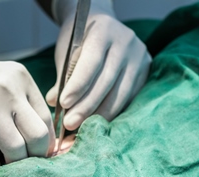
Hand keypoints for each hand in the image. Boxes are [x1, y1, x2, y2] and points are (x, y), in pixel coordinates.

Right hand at [0, 40, 54, 169]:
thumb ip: (20, 103)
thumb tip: (42, 141)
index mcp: (20, 77)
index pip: (46, 119)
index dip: (46, 143)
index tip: (39, 155)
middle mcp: (8, 89)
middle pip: (38, 137)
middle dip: (34, 157)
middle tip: (23, 164)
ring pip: (17, 151)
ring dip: (11, 165)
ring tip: (3, 164)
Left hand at [47, 0, 151, 129]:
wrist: (102, 26)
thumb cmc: (79, 40)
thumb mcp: (67, 51)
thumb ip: (63, 76)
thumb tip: (53, 102)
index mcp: (104, 31)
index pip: (92, 62)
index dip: (78, 85)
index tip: (63, 104)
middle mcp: (126, 42)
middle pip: (106, 82)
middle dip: (86, 106)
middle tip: (69, 123)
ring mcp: (139, 57)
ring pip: (120, 93)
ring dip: (99, 114)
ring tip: (81, 127)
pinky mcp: (146, 71)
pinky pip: (129, 98)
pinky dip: (112, 112)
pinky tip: (97, 122)